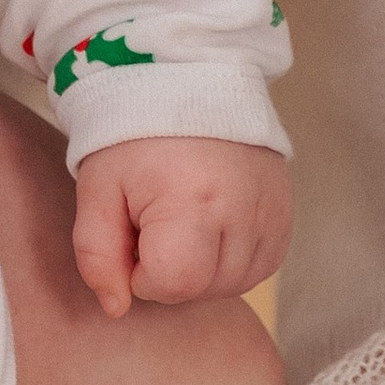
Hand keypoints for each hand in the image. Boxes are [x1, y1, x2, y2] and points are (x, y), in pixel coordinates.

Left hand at [71, 135, 292, 317]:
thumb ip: (97, 254)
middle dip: (170, 270)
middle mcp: (243, 211)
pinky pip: (260, 266)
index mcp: (193, 203)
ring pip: (233, 283)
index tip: (132, 233)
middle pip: (203, 288)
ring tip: (182, 216)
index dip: (141, 272)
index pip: (172, 285)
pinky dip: (232, 257)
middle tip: (155, 218)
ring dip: (202, 267)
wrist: (188, 77)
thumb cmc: (133, 134)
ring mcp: (272, 212)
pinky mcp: (286, 212)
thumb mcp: (97, 188)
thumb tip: (116, 308)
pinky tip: (209, 223)